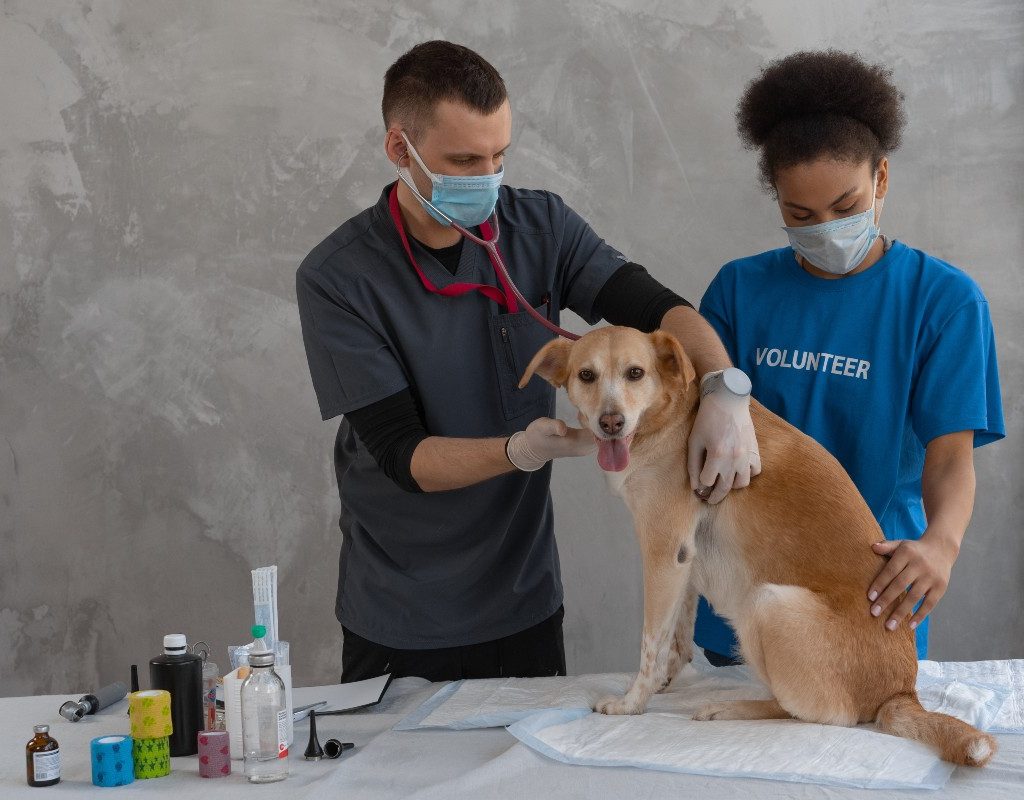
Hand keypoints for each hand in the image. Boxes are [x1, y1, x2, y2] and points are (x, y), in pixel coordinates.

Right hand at [506, 417, 596, 471]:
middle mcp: (584, 449)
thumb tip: (563, 428)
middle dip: (605, 422)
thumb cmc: (537, 436)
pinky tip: (591, 417)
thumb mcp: (541, 427)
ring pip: (603, 438)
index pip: (599, 433)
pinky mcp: (584, 447)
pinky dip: (598, 428)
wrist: (533, 450)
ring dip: (602, 425)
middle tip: (600, 406)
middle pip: (605, 437)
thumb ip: (553, 426)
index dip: (602, 422)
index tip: (598, 408)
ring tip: (597, 410)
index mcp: (576, 443)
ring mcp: (585, 449)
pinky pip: (597, 438)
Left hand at [686, 387, 760, 504]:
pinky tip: (738, 471)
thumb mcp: (694, 441)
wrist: (728, 401)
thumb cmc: (707, 420)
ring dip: (732, 486)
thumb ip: (693, 465)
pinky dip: (748, 474)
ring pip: (742, 483)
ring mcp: (746, 455)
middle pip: (725, 487)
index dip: (701, 484)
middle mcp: (734, 458)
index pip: (708, 481)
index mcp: (717, 454)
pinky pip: (755, 470)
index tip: (698, 487)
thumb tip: (695, 486)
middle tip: (709, 500)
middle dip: (715, 496)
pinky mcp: (755, 450)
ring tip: (724, 484)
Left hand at [868, 534, 958, 630]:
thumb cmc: (914, 550)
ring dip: (901, 612)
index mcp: (907, 553)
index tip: (869, 598)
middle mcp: (920, 565)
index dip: (880, 584)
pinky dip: (920, 615)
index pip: (890, 570)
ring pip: (914, 597)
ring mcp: (931, 577)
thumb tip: (872, 547)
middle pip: (900, 585)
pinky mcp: (941, 587)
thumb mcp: (901, 545)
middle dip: (886, 600)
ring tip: (889, 626)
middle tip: (874, 613)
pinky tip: (909, 626)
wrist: (942, 549)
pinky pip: (929, 604)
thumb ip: (887, 546)